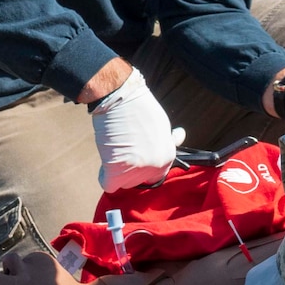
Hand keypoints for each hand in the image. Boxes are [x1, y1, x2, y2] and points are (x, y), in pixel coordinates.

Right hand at [91, 68, 184, 190]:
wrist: (120, 99)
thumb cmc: (140, 108)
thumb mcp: (163, 124)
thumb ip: (168, 139)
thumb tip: (179, 136)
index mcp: (168, 157)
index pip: (156, 175)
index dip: (145, 168)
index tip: (136, 158)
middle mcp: (155, 166)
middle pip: (139, 181)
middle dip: (130, 171)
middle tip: (123, 152)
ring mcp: (135, 170)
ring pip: (124, 183)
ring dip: (117, 172)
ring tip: (114, 152)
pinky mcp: (116, 171)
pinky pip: (108, 185)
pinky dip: (104, 177)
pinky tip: (105, 165)